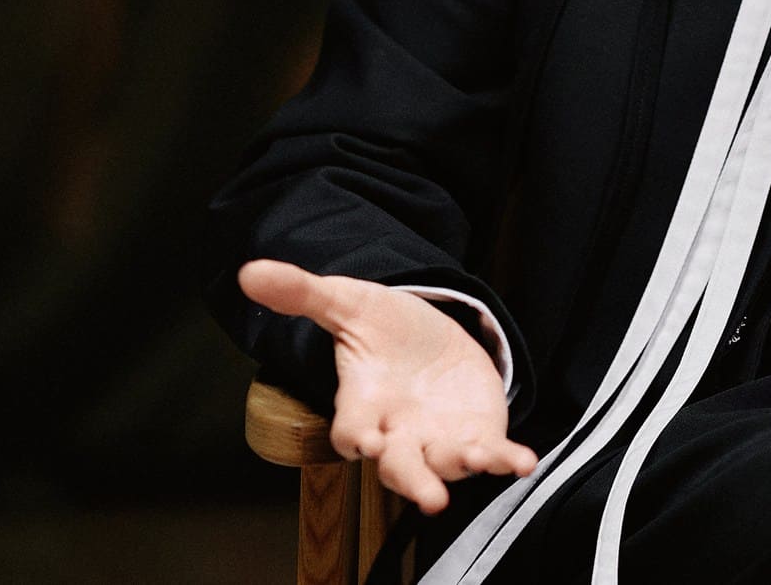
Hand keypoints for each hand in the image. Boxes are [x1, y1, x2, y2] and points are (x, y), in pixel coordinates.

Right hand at [239, 259, 537, 514]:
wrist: (429, 335)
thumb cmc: (381, 327)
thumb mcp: (346, 301)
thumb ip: (303, 293)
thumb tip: (249, 271)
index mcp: (363, 404)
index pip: (353, 429)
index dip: (358, 437)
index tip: (367, 441)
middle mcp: (399, 431)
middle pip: (401, 465)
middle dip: (415, 480)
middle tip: (430, 498)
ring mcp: (438, 437)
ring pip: (446, 464)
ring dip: (462, 468)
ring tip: (480, 462)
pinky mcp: (476, 433)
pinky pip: (490, 453)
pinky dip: (505, 460)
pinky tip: (521, 462)